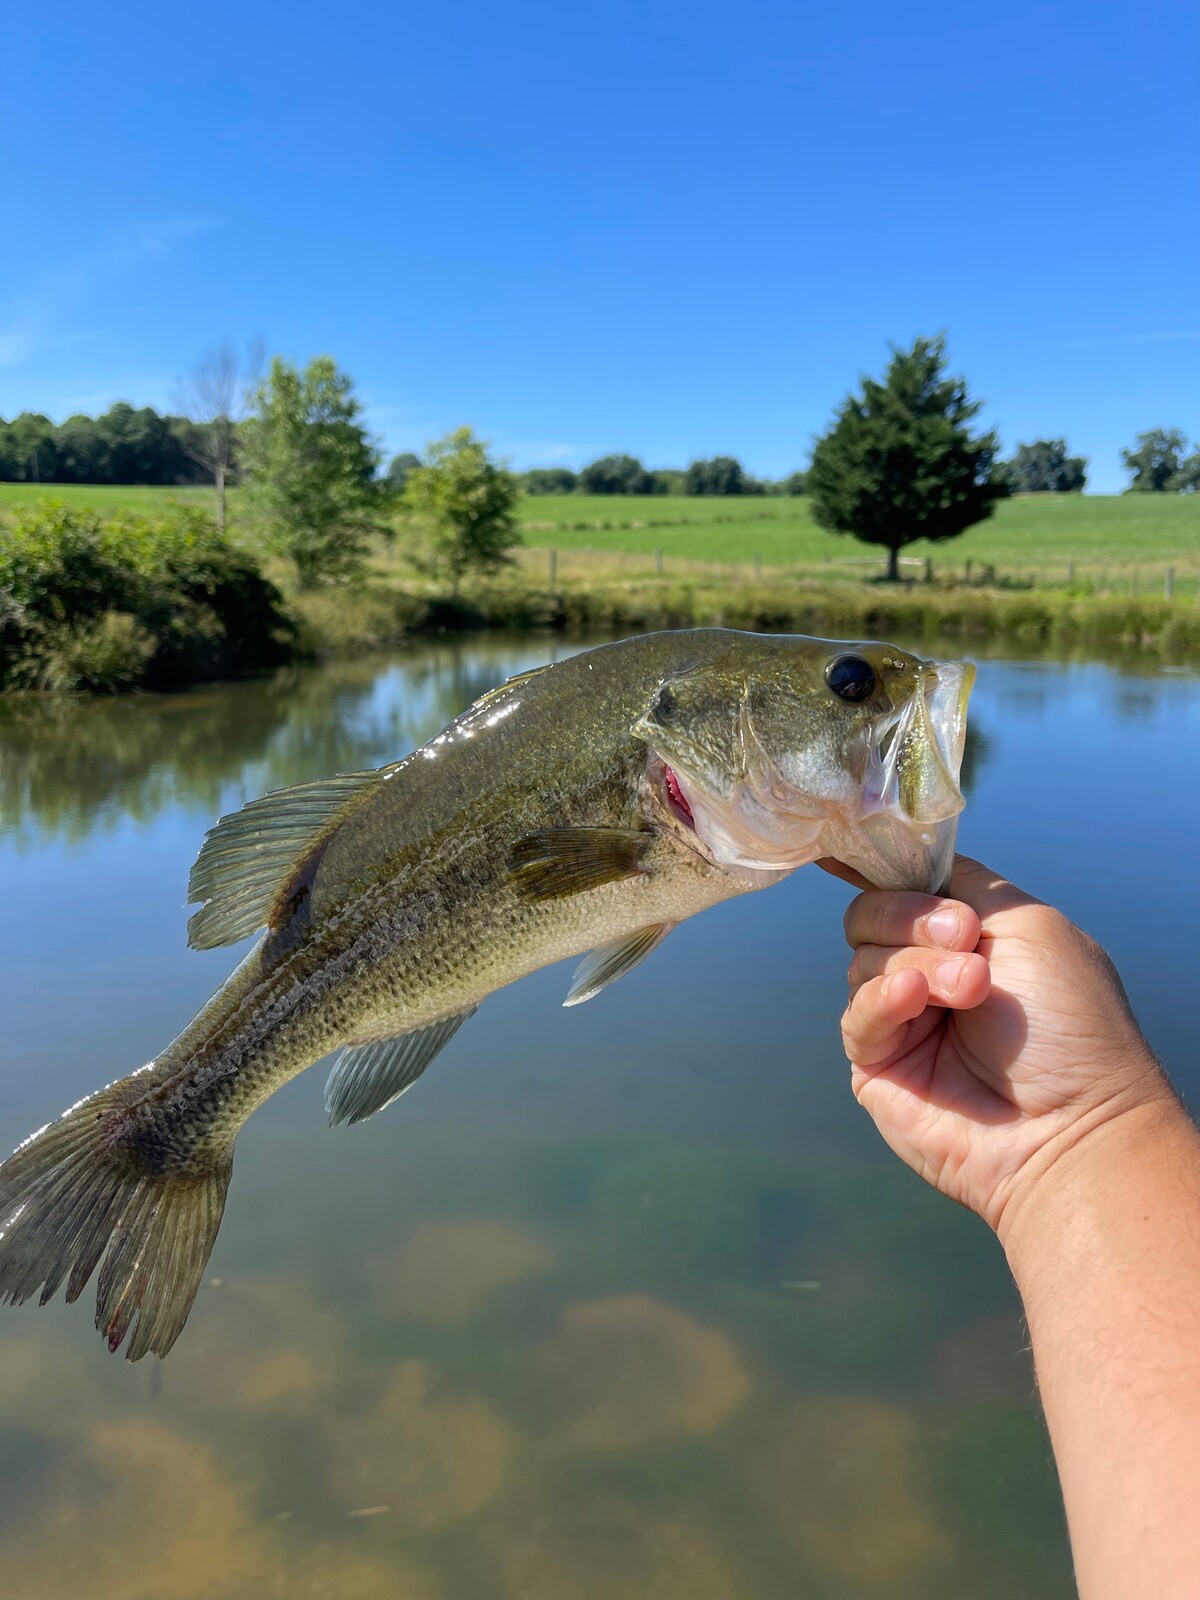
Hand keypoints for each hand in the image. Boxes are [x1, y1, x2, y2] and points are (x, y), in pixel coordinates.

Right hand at [823, 855, 1172, 1238]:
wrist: (1071, 1126)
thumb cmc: (1071, 1027)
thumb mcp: (1030, 926)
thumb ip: (967, 885)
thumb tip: (901, 857)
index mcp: (970, 934)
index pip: (910, 882)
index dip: (886, 866)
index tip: (856, 846)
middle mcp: (931, 970)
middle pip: (873, 912)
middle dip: (913, 919)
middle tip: (967, 940)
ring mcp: (903, 1017)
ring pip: (863, 959)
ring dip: (918, 964)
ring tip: (971, 992)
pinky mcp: (878, 1062)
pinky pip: (857, 1014)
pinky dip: (883, 999)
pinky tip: (917, 999)